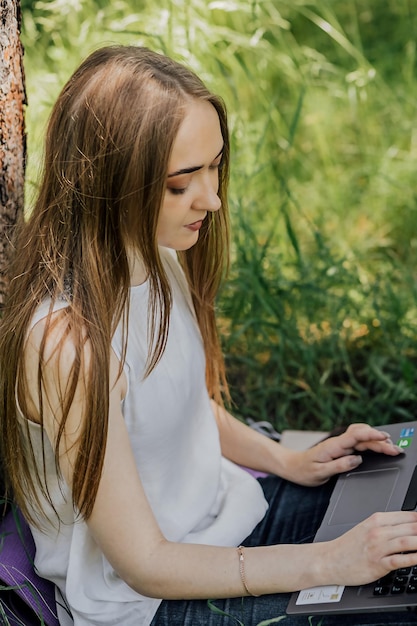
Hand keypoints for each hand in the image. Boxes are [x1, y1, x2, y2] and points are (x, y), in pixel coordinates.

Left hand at [284, 423, 402, 485]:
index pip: (355, 436)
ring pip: (362, 439)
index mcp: (333, 446)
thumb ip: (338, 466)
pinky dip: (370, 443)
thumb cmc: (303, 470)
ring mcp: (340, 445)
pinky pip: (358, 443)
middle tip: (395, 449)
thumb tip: (357, 460)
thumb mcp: (319, 473)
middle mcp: (338, 443)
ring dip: (377, 441)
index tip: (384, 438)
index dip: (371, 435)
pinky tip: (379, 445)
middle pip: (362, 436)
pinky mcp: (341, 449)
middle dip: (380, 440)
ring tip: (391, 446)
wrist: (292, 466)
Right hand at [324, 510, 416, 585]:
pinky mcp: (377, 563)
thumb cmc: (349, 546)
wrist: (330, 560)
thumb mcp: (367, 528)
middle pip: (411, 527)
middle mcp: (378, 531)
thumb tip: (410, 526)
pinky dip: (414, 558)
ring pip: (408, 541)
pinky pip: (400, 559)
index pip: (409, 516)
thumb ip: (388, 526)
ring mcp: (378, 547)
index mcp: (377, 519)